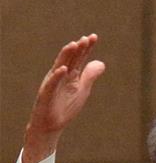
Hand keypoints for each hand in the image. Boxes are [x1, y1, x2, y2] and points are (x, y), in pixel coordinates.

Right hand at [23, 34, 105, 162]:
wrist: (51, 126)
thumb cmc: (65, 107)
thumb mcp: (82, 90)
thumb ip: (90, 76)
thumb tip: (102, 62)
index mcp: (70, 74)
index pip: (79, 58)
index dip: (86, 48)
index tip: (94, 37)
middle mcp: (61, 75)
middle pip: (70, 59)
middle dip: (77, 48)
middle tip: (86, 38)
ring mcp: (53, 83)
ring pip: (59, 66)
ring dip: (66, 55)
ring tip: (74, 45)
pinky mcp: (46, 94)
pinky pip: (52, 84)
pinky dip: (57, 76)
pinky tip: (64, 69)